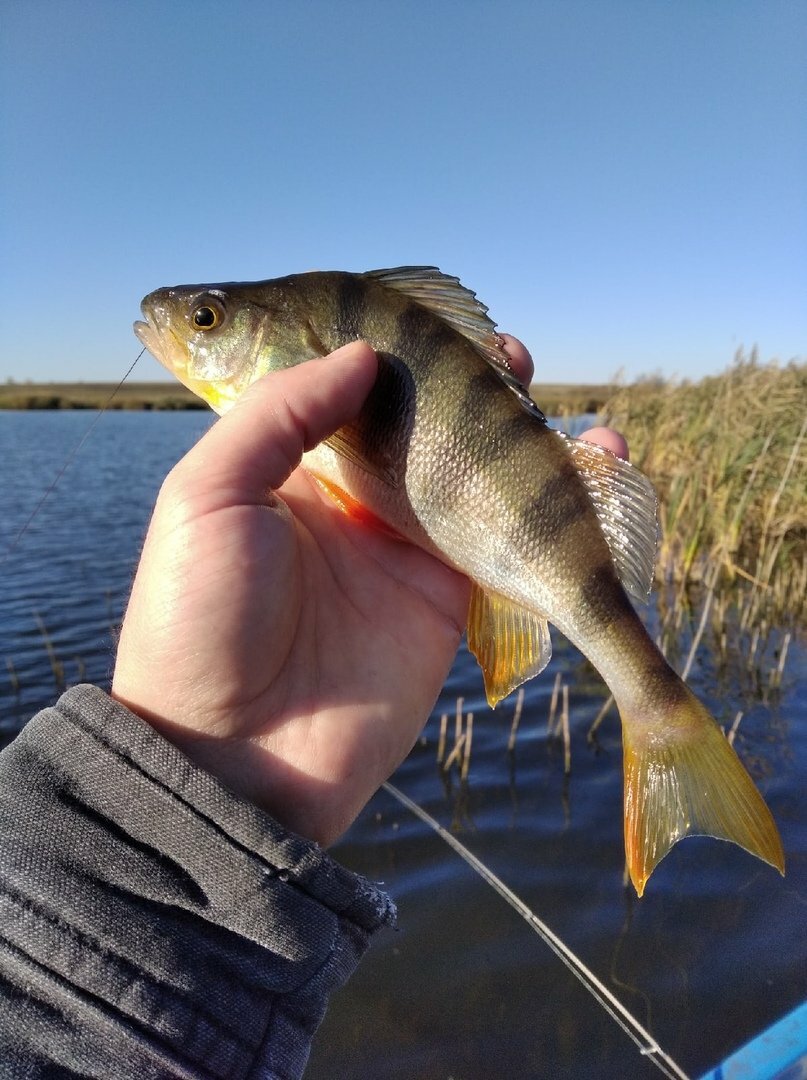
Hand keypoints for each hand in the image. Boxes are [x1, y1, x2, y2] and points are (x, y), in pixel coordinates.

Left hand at [112, 337, 626, 844]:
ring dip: (531, 436)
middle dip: (476, 385)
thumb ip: (280, 413)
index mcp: (294, 463)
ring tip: (571, 413)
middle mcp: (356, 495)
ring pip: (480, 472)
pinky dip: (561, 506)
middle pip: (430, 421)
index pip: (360, 386)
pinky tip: (600, 466)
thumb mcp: (208, 496)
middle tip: (514, 360)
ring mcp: (407, 546)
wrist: (233, 755)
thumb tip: (364, 353)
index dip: (407, 352)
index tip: (449, 325)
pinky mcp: (449, 598)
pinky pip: (511, 540)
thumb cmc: (198, 619)